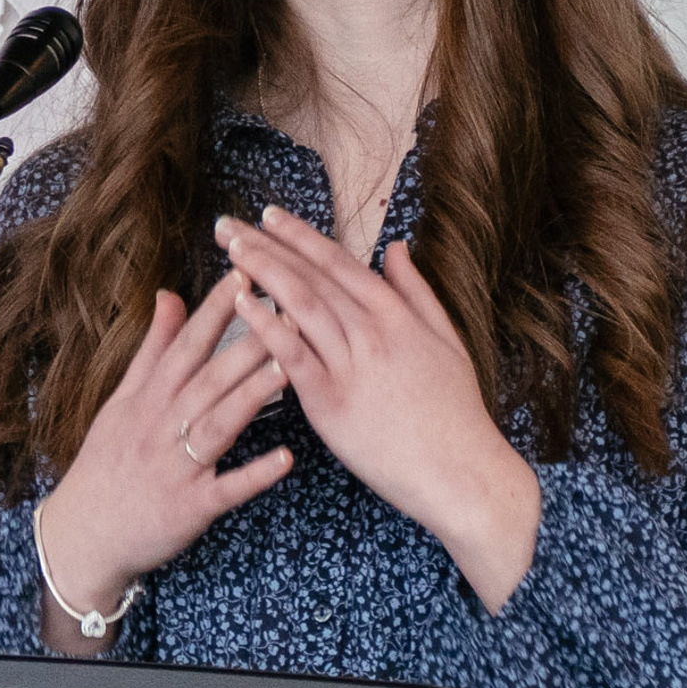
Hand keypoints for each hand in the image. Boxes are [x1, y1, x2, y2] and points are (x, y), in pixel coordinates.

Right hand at [35, 271, 292, 655]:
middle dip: (246, 341)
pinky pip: (226, 489)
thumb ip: (154, 349)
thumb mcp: (123, 400)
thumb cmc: (109, 463)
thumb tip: (170, 294)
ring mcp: (176, 466)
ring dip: (252, 395)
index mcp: (149, 398)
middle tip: (286, 308)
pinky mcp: (190, 507)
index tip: (244, 271)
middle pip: (208, 377)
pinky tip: (286, 458)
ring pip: (218, 423)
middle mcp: (162, 426)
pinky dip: (255, 474)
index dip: (216, 308)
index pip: (186, 344)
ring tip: (289, 366)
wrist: (84, 534)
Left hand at [214, 205, 542, 612]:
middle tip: (226, 225)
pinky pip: (293, 356)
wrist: (461, 472)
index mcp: (396, 314)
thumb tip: (396, 248)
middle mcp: (371, 331)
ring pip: (299, 305)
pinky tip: (241, 302)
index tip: (267, 215)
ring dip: (261, 272)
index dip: (299, 236)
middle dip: (265, 246)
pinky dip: (266, 325)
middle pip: (310, 277)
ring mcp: (351, 365)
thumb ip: (417, 292)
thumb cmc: (456, 412)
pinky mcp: (332, 403)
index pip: (338, 262)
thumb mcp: (447, 340)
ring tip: (228, 250)